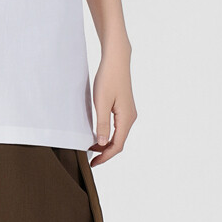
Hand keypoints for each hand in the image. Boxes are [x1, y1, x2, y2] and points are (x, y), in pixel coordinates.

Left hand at [89, 42, 136, 166]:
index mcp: (126, 118)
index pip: (117, 145)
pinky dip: (109, 133)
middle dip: (106, 152)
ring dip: (107, 143)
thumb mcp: (102, 102)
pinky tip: (99, 133)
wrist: (116, 59)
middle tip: (91, 158)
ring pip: (119, 134)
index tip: (93, 162)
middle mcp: (130, 117)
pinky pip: (118, 126)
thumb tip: (103, 144)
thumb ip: (102, 124)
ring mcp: (128, 112)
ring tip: (92, 147)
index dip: (105, 156)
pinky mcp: (124, 107)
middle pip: (119, 142)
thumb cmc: (108, 78)